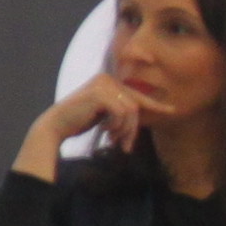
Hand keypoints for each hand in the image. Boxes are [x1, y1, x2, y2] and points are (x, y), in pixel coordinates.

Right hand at [19, 69, 143, 179]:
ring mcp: (103, 84)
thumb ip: (122, 111)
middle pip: (135, 104)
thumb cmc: (78, 122)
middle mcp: (107, 78)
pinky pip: (121, 112)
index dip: (154, 106)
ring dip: (123, 129)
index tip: (169, 112)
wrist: (56, 126)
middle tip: (125, 146)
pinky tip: (103, 130)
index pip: (136, 96)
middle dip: (132, 128)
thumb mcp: (105, 114)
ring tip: (110, 139)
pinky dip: (115, 125)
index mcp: (108, 81)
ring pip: (130, 110)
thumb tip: (148, 114)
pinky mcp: (100, 94)